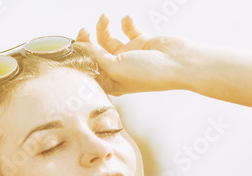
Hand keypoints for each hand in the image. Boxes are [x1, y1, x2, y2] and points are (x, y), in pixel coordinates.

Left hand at [74, 13, 193, 95]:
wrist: (177, 63)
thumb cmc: (148, 73)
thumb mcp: (114, 67)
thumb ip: (96, 56)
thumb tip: (80, 46)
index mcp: (111, 82)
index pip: (89, 69)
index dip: (80, 57)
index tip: (74, 44)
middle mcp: (119, 69)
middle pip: (96, 52)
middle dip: (89, 39)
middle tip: (85, 29)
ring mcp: (130, 55)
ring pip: (109, 39)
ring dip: (104, 27)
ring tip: (105, 17)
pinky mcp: (141, 43)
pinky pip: (128, 30)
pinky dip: (126, 23)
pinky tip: (127, 20)